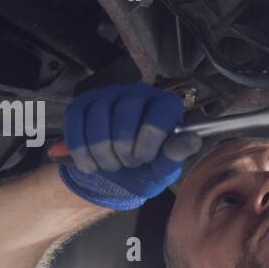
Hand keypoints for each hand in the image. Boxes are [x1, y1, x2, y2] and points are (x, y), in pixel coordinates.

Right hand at [57, 83, 201, 210]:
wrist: (118, 175)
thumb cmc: (147, 167)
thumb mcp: (163, 168)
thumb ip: (175, 155)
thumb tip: (193, 139)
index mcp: (165, 105)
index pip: (158, 113)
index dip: (149, 141)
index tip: (145, 159)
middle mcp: (138, 93)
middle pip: (125, 111)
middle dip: (123, 148)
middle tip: (128, 164)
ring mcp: (108, 95)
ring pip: (98, 115)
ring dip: (101, 151)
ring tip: (111, 166)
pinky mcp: (83, 104)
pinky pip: (75, 120)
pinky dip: (80, 148)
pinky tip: (90, 165)